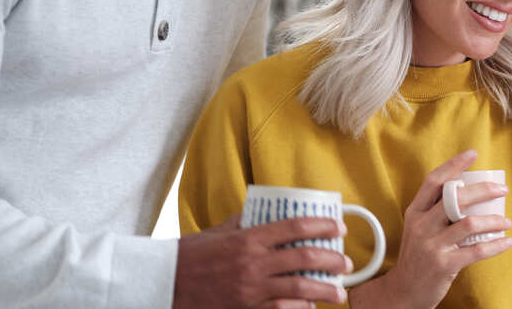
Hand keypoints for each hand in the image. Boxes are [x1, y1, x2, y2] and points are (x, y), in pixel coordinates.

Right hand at [172, 213, 351, 308]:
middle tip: (346, 263)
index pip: (294, 227)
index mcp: (249, 237)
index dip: (322, 226)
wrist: (165, 282)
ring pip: (298, 288)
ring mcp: (251, 288)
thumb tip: (263, 214)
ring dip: (324, 290)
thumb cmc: (191, 255)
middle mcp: (254, 262)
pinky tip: (310, 307)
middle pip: (304, 258)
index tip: (339, 227)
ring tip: (339, 292)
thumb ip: (243, 223)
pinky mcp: (245, 308)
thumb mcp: (218, 231)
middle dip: (331, 260)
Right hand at [349, 150, 511, 308]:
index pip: (434, 181)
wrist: (404, 290)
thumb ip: (436, 211)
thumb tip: (468, 192)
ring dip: (493, 220)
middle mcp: (422, 225)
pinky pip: (477, 251)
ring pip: (470, 223)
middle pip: (456, 197)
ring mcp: (432, 245)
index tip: (472, 154)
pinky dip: (496, 244)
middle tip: (501, 190)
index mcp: (415, 212)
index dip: (454, 165)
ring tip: (506, 221)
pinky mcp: (444, 264)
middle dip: (483, 190)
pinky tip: (506, 241)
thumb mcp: (418, 228)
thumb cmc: (417, 255)